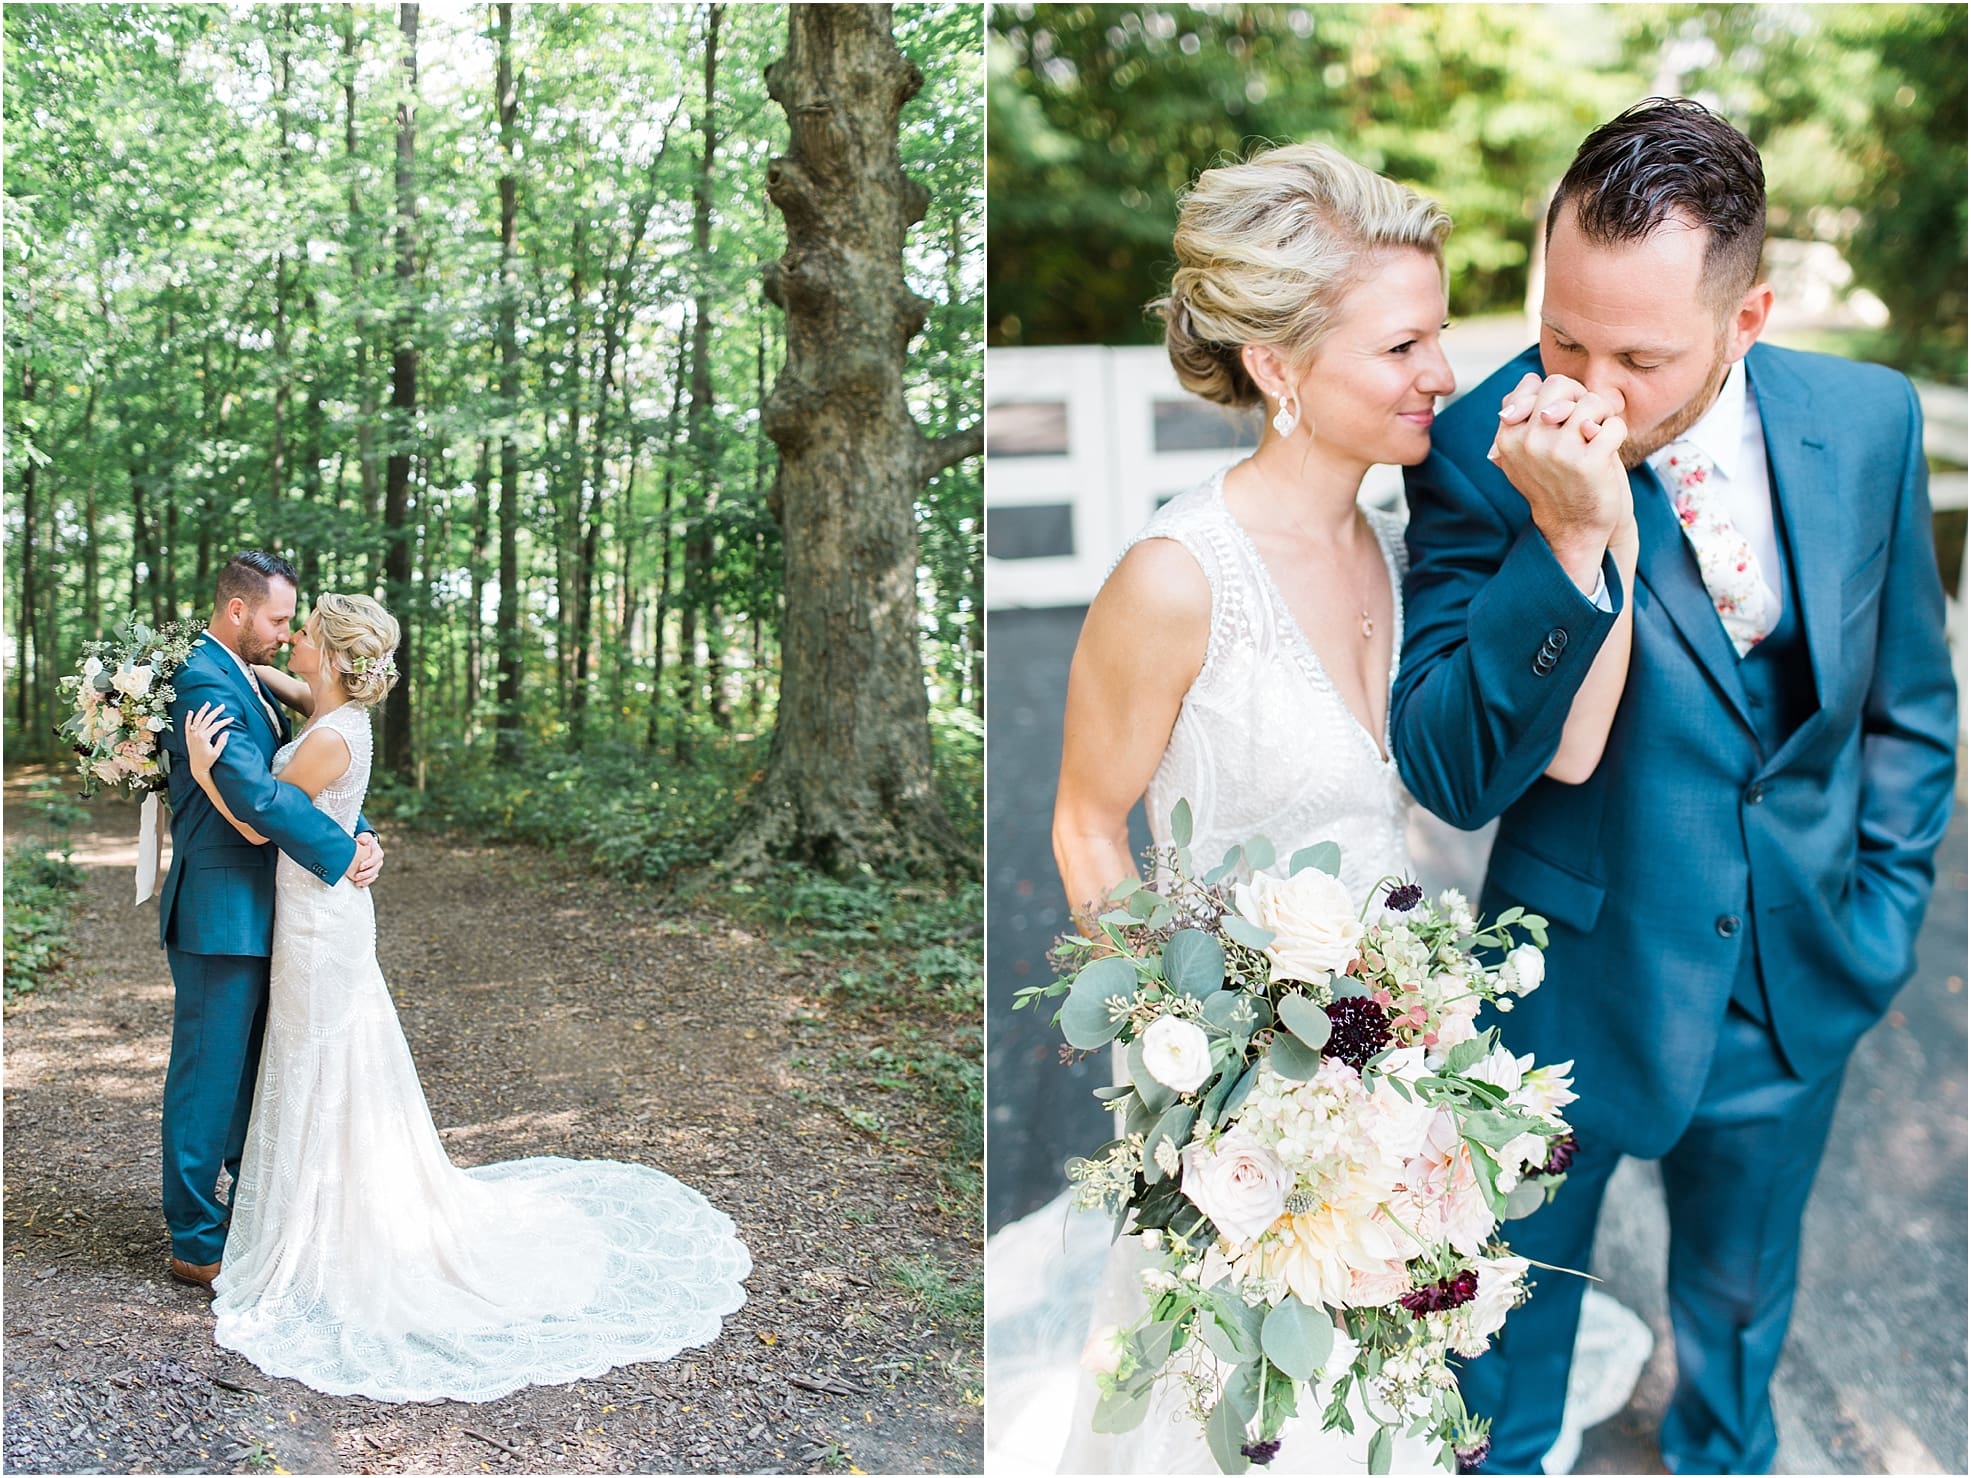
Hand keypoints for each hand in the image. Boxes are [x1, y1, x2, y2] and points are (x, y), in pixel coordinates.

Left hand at [183, 702, 235, 782]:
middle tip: (222, 706)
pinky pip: (187, 726)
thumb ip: (221, 742)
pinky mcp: (188, 737)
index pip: (216, 726)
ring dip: (202, 711)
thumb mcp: (217, 753)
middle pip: (207, 719)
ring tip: (208, 703)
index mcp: (204, 738)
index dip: (224, 722)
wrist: (197, 767)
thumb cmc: (208, 761)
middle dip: (215, 712)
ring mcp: (191, 735)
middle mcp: (196, 734)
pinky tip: (191, 712)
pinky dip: (188, 718)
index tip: (232, 719)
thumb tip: (226, 732)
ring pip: (197, 720)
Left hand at [347, 832, 383, 888]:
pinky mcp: (372, 873)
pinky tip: (359, 884)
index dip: (369, 863)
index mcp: (378, 853)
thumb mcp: (364, 837)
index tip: (360, 867)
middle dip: (366, 874)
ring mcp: (376, 868)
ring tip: (357, 883)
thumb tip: (362, 841)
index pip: (375, 858)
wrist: (365, 846)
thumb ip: (363, 838)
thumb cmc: (364, 841)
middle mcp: (378, 861)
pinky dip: (365, 883)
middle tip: (356, 876)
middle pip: (374, 869)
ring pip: (373, 876)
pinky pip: (370, 879)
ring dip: (365, 880)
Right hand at [1488, 372, 1632, 589]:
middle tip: (1586, 420)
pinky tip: (1608, 451)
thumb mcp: (1525, 449)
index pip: (1532, 385)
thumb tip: (1530, 379)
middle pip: (1560, 385)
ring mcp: (1556, 452)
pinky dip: (1617, 434)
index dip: (1556, 394)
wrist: (1572, 527)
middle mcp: (1528, 441)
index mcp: (1508, 436)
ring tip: (1596, 436)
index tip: (1562, 415)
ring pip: (1591, 402)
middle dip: (1580, 397)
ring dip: (1603, 416)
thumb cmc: (1555, 481)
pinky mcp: (1587, 463)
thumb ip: (1523, 413)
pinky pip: (1613, 425)